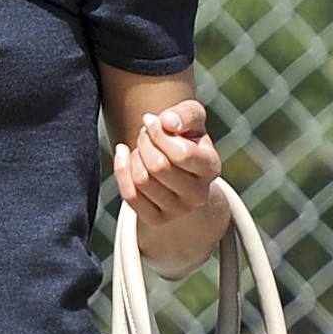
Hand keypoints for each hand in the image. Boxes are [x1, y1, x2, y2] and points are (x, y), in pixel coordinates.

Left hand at [113, 100, 221, 228]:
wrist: (178, 165)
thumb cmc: (185, 136)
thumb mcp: (192, 117)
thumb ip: (185, 114)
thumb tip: (167, 122)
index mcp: (211, 168)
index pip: (181, 154)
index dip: (159, 134)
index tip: (152, 121)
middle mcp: (199, 194)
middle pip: (158, 167)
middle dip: (144, 142)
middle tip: (145, 133)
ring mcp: (178, 210)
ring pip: (142, 180)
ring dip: (134, 156)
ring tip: (141, 147)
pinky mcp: (157, 219)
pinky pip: (130, 196)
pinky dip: (121, 171)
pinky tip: (123, 154)